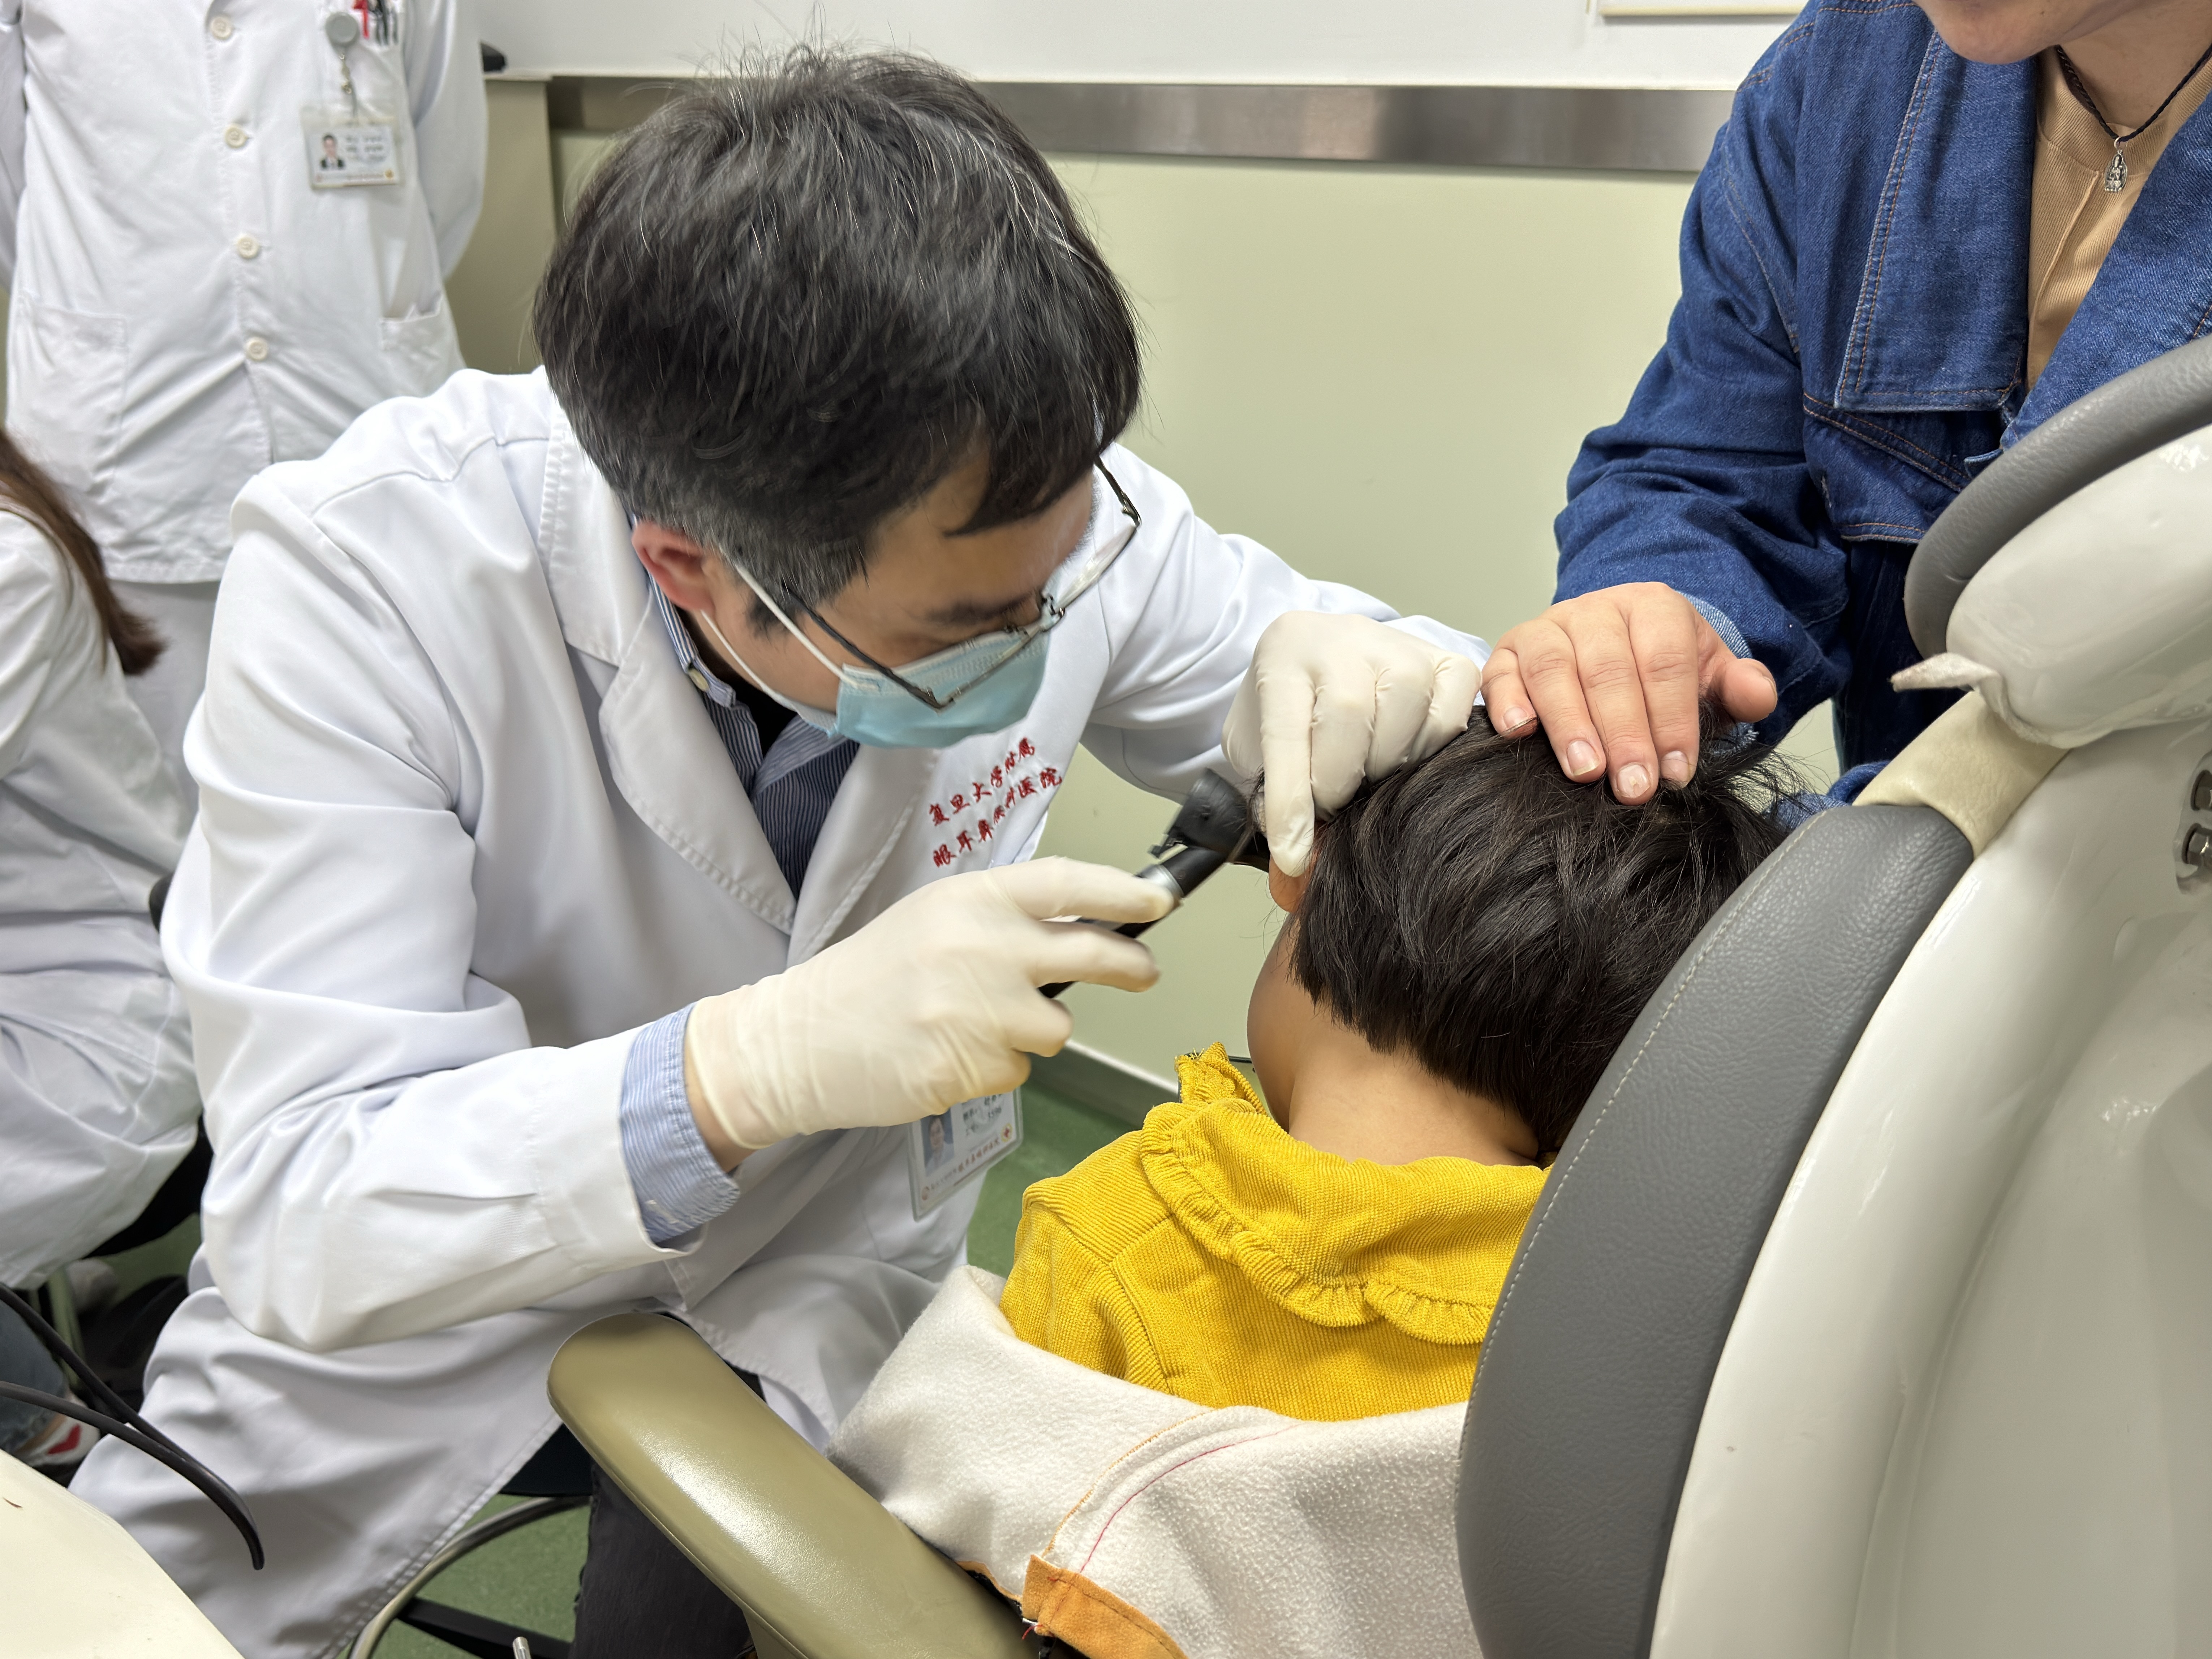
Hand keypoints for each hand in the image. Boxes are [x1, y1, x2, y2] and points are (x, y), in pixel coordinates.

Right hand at [683, 858, 1171, 1162]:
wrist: (799, 1039)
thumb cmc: (873, 976)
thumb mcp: (934, 921)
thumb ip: (1001, 921)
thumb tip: (1082, 929)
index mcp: (969, 900)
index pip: (1066, 884)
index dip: (1122, 891)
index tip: (1159, 900)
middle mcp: (978, 948)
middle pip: (1090, 953)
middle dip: (1130, 965)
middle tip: (1145, 972)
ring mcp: (973, 1010)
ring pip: (1056, 1028)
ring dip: (1034, 1033)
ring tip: (977, 1026)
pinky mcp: (965, 1066)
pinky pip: (1016, 1069)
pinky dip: (995, 1067)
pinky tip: (951, 1055)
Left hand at [1222, 613, 1479, 876]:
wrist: (1325, 659)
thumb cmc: (1292, 708)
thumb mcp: (1258, 744)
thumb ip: (1268, 790)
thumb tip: (1296, 855)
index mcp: (1284, 655)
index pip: (1285, 730)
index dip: (1291, 799)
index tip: (1292, 855)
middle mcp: (1343, 638)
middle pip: (1348, 714)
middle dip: (1338, 780)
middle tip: (1332, 803)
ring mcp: (1400, 645)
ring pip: (1405, 711)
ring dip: (1386, 764)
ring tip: (1368, 773)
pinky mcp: (1448, 662)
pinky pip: (1449, 715)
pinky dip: (1431, 749)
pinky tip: (1405, 755)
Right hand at [1479, 584, 1777, 803]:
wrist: (1613, 649)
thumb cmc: (1661, 677)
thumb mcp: (1708, 678)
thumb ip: (1740, 688)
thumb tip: (1757, 695)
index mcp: (1652, 608)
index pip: (1664, 659)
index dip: (1672, 717)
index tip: (1676, 773)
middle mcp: (1595, 610)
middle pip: (1608, 667)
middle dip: (1624, 732)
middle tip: (1634, 788)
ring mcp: (1547, 629)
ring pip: (1553, 668)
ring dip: (1568, 722)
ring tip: (1584, 772)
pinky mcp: (1507, 653)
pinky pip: (1500, 672)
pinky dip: (1506, 701)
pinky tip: (1519, 732)